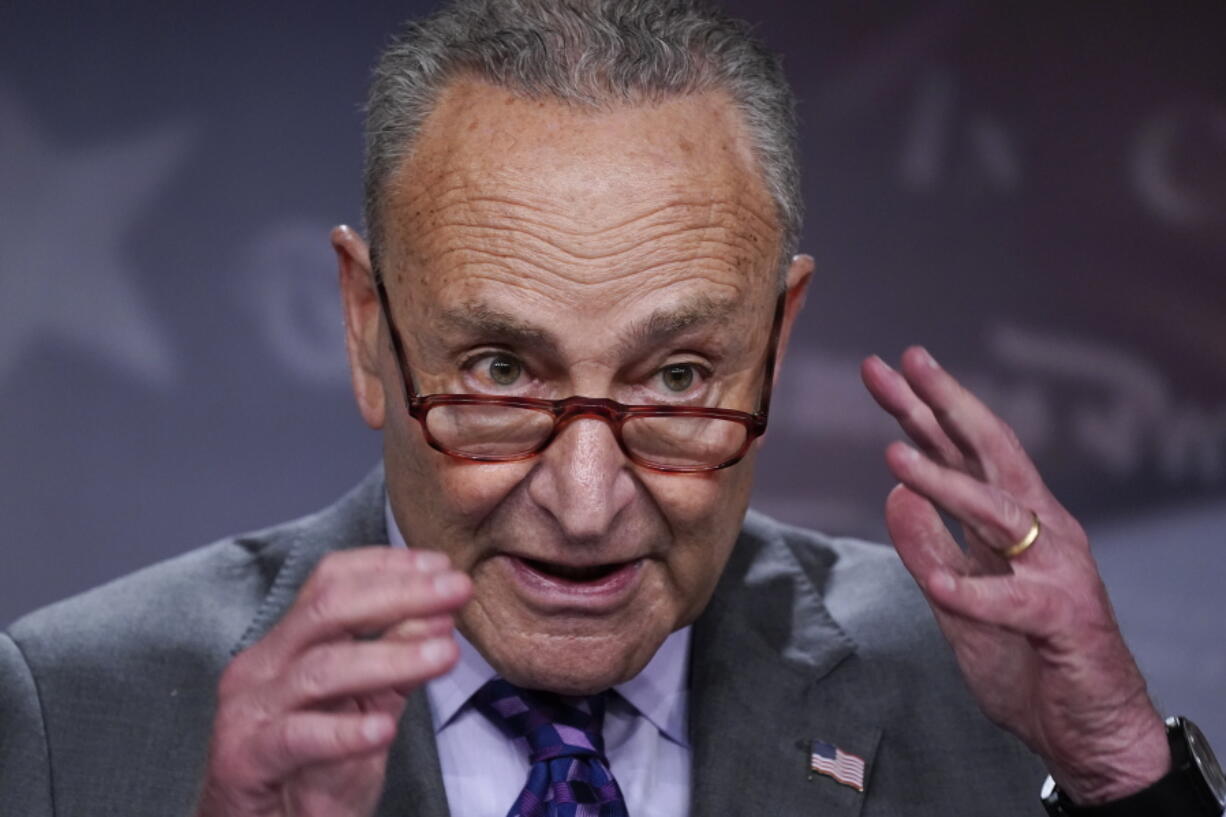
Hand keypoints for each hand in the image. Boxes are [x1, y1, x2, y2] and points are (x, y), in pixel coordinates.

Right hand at [195, 547, 470, 816]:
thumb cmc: (310, 774)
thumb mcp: (364, 709)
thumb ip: (396, 664)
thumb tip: (440, 615)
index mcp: (286, 644)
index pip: (331, 581)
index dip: (388, 566)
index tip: (443, 566)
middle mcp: (261, 666)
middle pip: (328, 609)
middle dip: (400, 594)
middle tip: (456, 590)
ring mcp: (248, 710)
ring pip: (322, 668)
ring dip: (391, 657)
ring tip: (444, 655)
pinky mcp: (244, 758)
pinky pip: (297, 737)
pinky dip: (343, 731)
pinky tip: (382, 730)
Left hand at [862, 347, 1168, 804]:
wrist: (1088, 732)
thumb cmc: (1025, 659)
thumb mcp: (956, 601)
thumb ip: (929, 548)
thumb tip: (893, 494)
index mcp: (1014, 523)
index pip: (965, 454)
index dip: (925, 410)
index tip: (885, 370)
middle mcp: (1042, 532)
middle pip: (992, 455)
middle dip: (946, 406)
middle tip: (905, 363)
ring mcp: (1056, 572)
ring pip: (999, 515)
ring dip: (946, 485)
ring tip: (896, 456)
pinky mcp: (1063, 621)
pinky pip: (1011, 603)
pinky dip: (973, 594)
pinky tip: (939, 587)